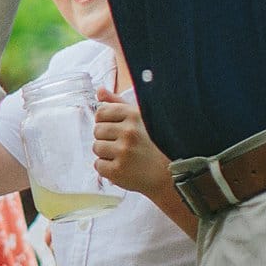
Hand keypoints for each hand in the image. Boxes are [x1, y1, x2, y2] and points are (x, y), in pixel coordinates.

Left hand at [94, 89, 175, 203]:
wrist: (169, 175)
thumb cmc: (155, 144)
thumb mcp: (142, 118)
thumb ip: (118, 103)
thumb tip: (100, 90)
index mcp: (134, 115)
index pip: (101, 112)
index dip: (105, 121)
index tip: (116, 129)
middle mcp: (129, 132)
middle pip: (97, 130)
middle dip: (106, 138)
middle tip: (124, 145)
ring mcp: (123, 152)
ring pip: (96, 148)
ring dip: (106, 153)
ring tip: (125, 156)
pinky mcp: (118, 171)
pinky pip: (98, 165)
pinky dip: (107, 168)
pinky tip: (123, 167)